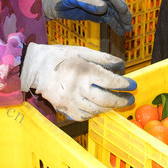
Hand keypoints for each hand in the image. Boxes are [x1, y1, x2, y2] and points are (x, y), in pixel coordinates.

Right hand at [21, 42, 136, 120]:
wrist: (34, 67)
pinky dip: (93, 114)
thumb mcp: (82, 51)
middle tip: (130, 99)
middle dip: (121, 100)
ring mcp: (71, 100)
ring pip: (95, 110)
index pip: (110, 82)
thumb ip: (103, 58)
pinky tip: (98, 109)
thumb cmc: (60, 56)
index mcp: (85, 72)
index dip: (124, 84)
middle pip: (105, 100)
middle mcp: (79, 88)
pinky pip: (82, 116)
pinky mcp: (63, 108)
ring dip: (109, 108)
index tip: (132, 85)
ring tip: (116, 103)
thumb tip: (121, 65)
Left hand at [39, 0, 132, 34]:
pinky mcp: (95, 14)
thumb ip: (87, 2)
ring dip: (121, 21)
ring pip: (113, 12)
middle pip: (115, 3)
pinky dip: (115, 25)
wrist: (51, 2)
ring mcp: (98, 5)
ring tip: (128, 30)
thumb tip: (104, 8)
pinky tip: (121, 31)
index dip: (118, 1)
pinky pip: (107, 19)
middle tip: (129, 22)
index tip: (124, 11)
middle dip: (123, 13)